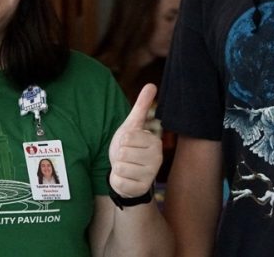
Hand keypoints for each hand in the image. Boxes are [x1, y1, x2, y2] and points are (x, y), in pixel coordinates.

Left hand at [108, 83, 161, 198]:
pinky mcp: (139, 190)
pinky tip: (125, 179)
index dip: (122, 140)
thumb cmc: (129, 147)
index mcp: (155, 142)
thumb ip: (142, 106)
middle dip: (118, 155)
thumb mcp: (132, 125)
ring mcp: (149, 176)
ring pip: (119, 167)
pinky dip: (116, 180)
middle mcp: (156, 159)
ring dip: (117, 168)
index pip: (127, 137)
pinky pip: (118, 181)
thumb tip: (152, 84)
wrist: (127, 174)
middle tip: (126, 157)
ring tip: (126, 167)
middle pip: (122, 152)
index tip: (128, 144)